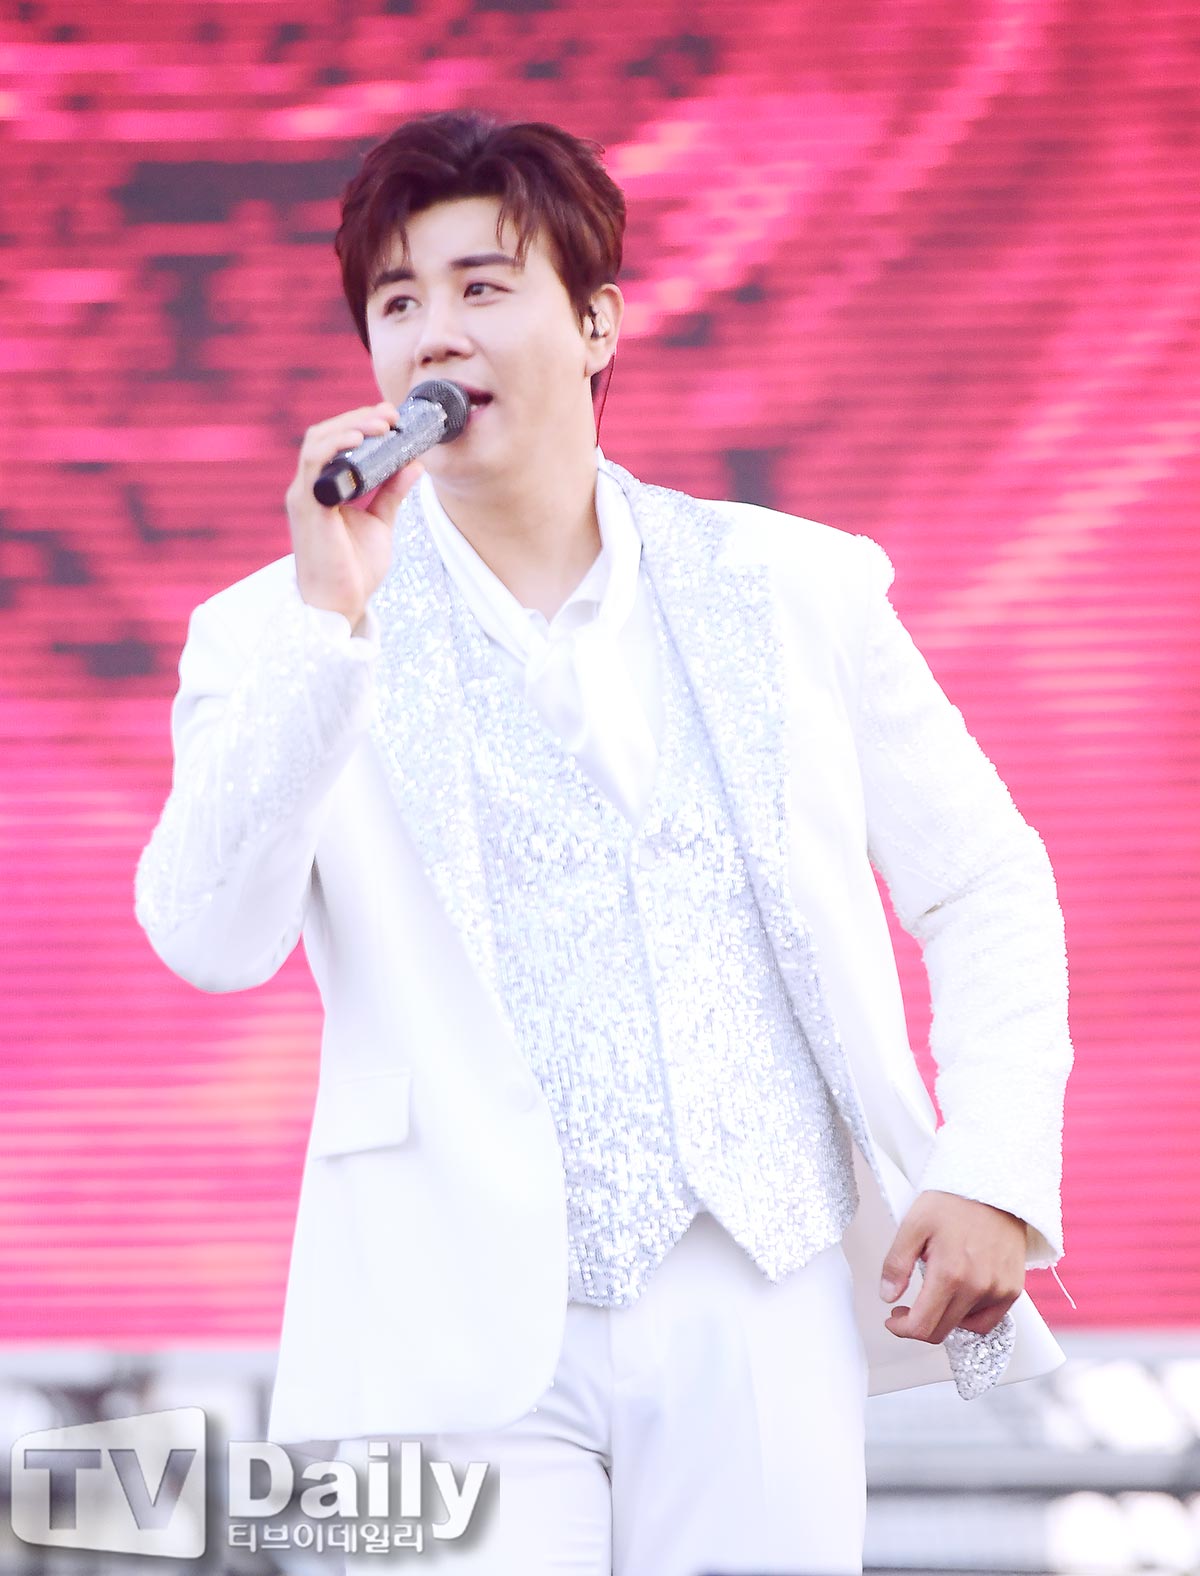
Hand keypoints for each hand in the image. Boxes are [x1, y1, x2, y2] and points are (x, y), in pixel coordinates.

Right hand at [285, 401, 421, 630]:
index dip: (360, 424)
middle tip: (390, 416)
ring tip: (381, 425)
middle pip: (325, 435)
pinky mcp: (306, 506)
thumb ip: (392, 493)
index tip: (392, 419)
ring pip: (317, 442)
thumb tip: (414, 465)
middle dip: (358, 419)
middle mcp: (310, 488)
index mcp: (324, 490)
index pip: (335, 442)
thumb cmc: (354, 570)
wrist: (340, 605)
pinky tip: (359, 439)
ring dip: (349, 426)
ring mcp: (305, 495)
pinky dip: (336, 445)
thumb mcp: (380, 523)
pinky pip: (314, 463)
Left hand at [879, 1190, 1026, 1342]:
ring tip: (935, 1293)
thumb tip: (887, 1296)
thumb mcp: (914, 1224)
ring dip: (944, 1318)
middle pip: (943, 1331)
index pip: (923, 1325)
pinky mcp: (1013, 1289)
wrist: (993, 1187)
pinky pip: (989, 1320)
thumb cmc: (953, 1202)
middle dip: (918, 1325)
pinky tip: (958, 1298)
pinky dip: (970, 1317)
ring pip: (965, 1326)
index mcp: (950, 1273)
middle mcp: (978, 1287)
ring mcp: (999, 1290)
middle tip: (906, 1309)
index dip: (902, 1329)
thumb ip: (897, 1263)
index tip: (893, 1320)